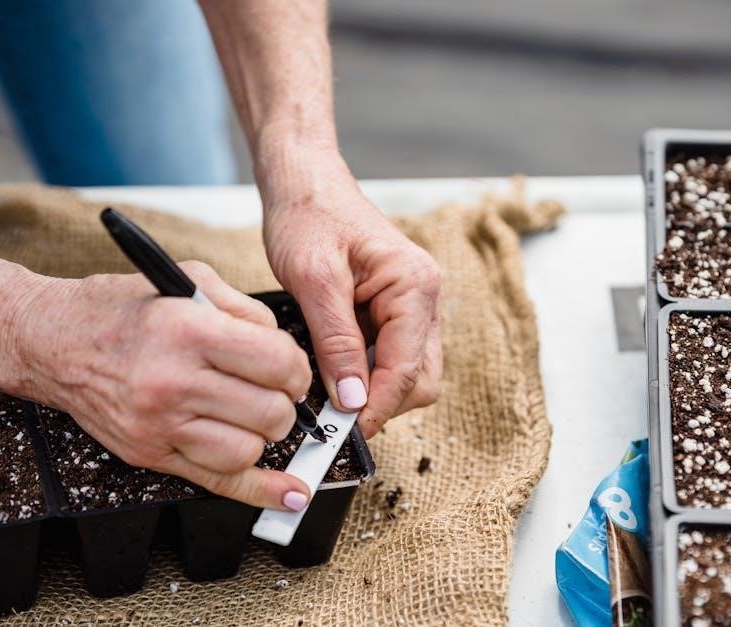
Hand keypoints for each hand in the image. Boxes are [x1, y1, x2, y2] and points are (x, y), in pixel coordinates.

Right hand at [12, 261, 313, 510]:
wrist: (53, 341)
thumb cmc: (122, 309)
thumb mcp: (191, 281)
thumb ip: (248, 311)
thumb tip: (288, 352)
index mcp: (189, 332)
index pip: (277, 364)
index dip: (297, 368)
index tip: (290, 367)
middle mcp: (173, 382)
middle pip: (269, 412)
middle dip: (285, 402)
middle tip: (274, 391)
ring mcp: (159, 425)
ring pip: (249, 451)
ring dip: (264, 435)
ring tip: (251, 415)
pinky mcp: (149, 454)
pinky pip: (217, 482)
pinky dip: (260, 491)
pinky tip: (289, 492)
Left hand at [259, 148, 441, 436]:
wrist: (304, 181)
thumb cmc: (308, 215)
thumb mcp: (313, 279)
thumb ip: (336, 343)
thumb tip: (352, 400)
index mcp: (415, 285)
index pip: (406, 370)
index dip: (375, 408)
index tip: (341, 432)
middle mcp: (425, 297)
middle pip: (420, 380)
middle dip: (380, 403)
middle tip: (333, 416)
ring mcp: (414, 306)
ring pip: (409, 374)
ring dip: (372, 390)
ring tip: (327, 390)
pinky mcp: (395, 311)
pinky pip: (391, 357)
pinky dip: (365, 372)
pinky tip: (333, 368)